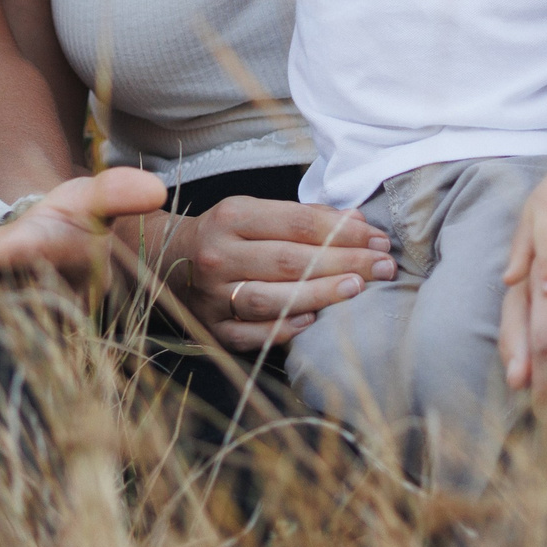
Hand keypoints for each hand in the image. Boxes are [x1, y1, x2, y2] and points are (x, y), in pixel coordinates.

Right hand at [172, 196, 394, 352]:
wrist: (163, 260)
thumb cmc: (223, 233)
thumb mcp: (254, 212)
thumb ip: (304, 216)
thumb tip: (359, 220)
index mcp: (231, 217)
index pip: (297, 222)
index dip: (342, 230)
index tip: (378, 237)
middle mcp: (219, 255)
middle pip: (290, 260)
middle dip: (344, 262)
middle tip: (383, 265)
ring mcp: (212, 295)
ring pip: (272, 298)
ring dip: (320, 294)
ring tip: (357, 289)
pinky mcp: (211, 328)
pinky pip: (251, 334)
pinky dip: (284, 329)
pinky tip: (315, 322)